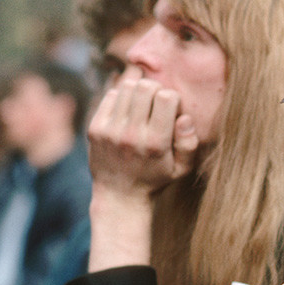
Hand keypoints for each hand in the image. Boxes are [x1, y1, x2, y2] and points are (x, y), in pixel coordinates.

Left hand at [87, 66, 199, 199]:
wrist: (119, 197)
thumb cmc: (155, 179)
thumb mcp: (181, 169)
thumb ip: (189, 144)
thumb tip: (184, 117)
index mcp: (156, 143)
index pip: (166, 97)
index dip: (173, 99)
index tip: (171, 111)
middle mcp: (132, 135)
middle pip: (146, 87)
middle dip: (156, 90)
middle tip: (157, 104)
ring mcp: (110, 130)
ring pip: (127, 87)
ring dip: (138, 92)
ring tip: (142, 107)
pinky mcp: (95, 128)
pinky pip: (111, 96)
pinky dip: (122, 98)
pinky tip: (127, 113)